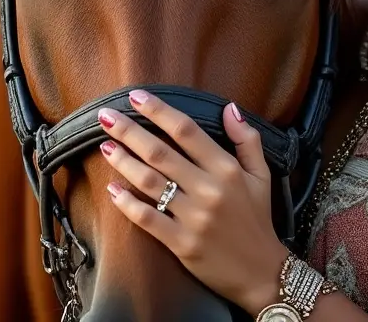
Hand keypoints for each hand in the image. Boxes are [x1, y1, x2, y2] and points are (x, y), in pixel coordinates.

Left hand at [97, 90, 288, 314]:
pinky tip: (112, 189)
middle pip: (161, 152)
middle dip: (130, 130)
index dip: (159, 111)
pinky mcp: (181, 243)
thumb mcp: (262, 175)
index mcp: (226, 169)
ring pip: (150, 182)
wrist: (262, 272)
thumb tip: (229, 108)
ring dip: (123, 161)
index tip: (136, 96)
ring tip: (105, 145)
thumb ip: (246, 139)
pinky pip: (148, 219)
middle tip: (106, 115)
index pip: (187, 131)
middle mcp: (208, 189)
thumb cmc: (258, 219)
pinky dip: (127, 203)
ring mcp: (193, 217)